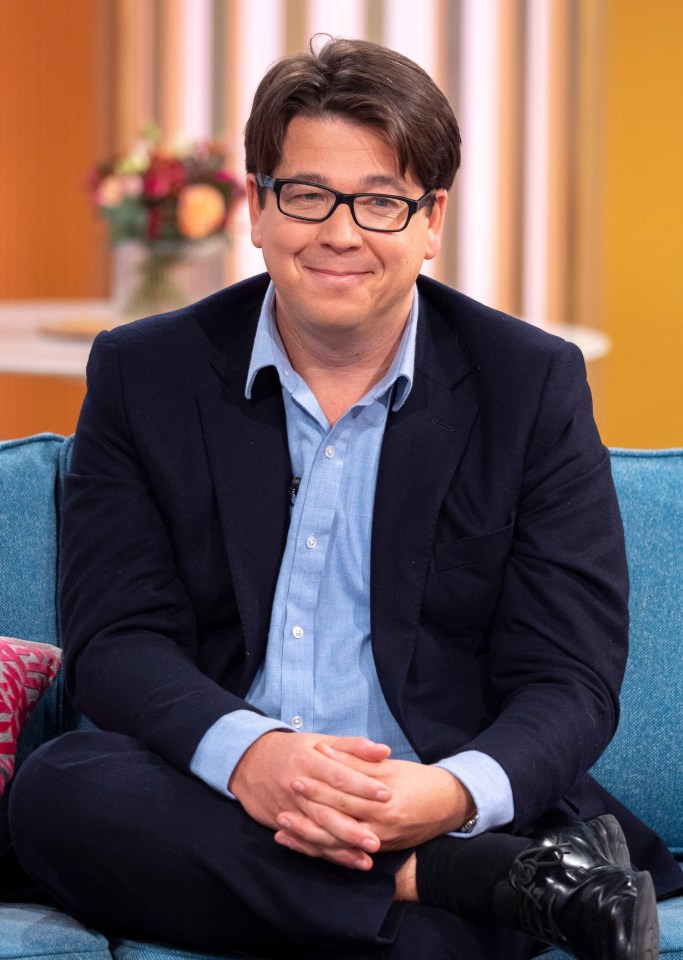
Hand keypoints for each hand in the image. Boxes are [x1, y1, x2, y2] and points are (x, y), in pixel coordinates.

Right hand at [228, 731, 391, 868]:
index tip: (386, 795)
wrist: (249, 761)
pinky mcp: (283, 823)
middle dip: (352, 827)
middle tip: (377, 840)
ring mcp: (289, 807)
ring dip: (341, 846)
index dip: (362, 786)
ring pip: (317, 830)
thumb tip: (385, 750)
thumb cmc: (293, 750)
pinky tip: (348, 862)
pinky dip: (327, 853)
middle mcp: (298, 786)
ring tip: (366, 858)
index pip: (339, 776)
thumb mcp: (320, 741)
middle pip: (327, 809)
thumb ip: (353, 747)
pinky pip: (306, 841)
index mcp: (309, 761)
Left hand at [277, 741, 474, 853]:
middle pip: (336, 821)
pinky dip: (322, 851)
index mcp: (383, 801)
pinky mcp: (378, 850)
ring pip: (337, 844)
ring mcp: (379, 842)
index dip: (319, 787)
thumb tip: (324, 752)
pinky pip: (345, 854)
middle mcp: (380, 826)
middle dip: (307, 814)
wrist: (449, 805)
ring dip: (308, 838)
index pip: (344, 794)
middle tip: (281, 805)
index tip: (296, 778)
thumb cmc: (419, 780)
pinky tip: (302, 846)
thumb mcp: (389, 767)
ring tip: (282, 831)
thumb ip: (356, 761)